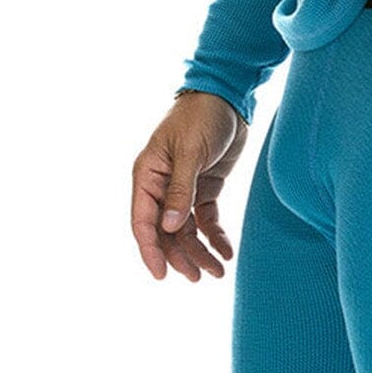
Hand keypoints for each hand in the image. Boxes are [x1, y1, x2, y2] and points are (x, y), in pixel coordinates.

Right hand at [131, 90, 248, 281]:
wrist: (228, 94)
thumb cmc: (202, 116)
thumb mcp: (191, 151)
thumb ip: (181, 189)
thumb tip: (170, 228)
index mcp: (148, 175)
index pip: (143, 221)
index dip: (150, 250)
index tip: (161, 275)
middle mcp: (163, 185)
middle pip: (167, 232)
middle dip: (181, 256)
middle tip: (198, 278)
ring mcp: (184, 187)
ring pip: (187, 230)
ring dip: (200, 251)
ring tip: (218, 272)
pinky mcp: (205, 186)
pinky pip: (206, 219)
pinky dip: (215, 236)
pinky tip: (225, 251)